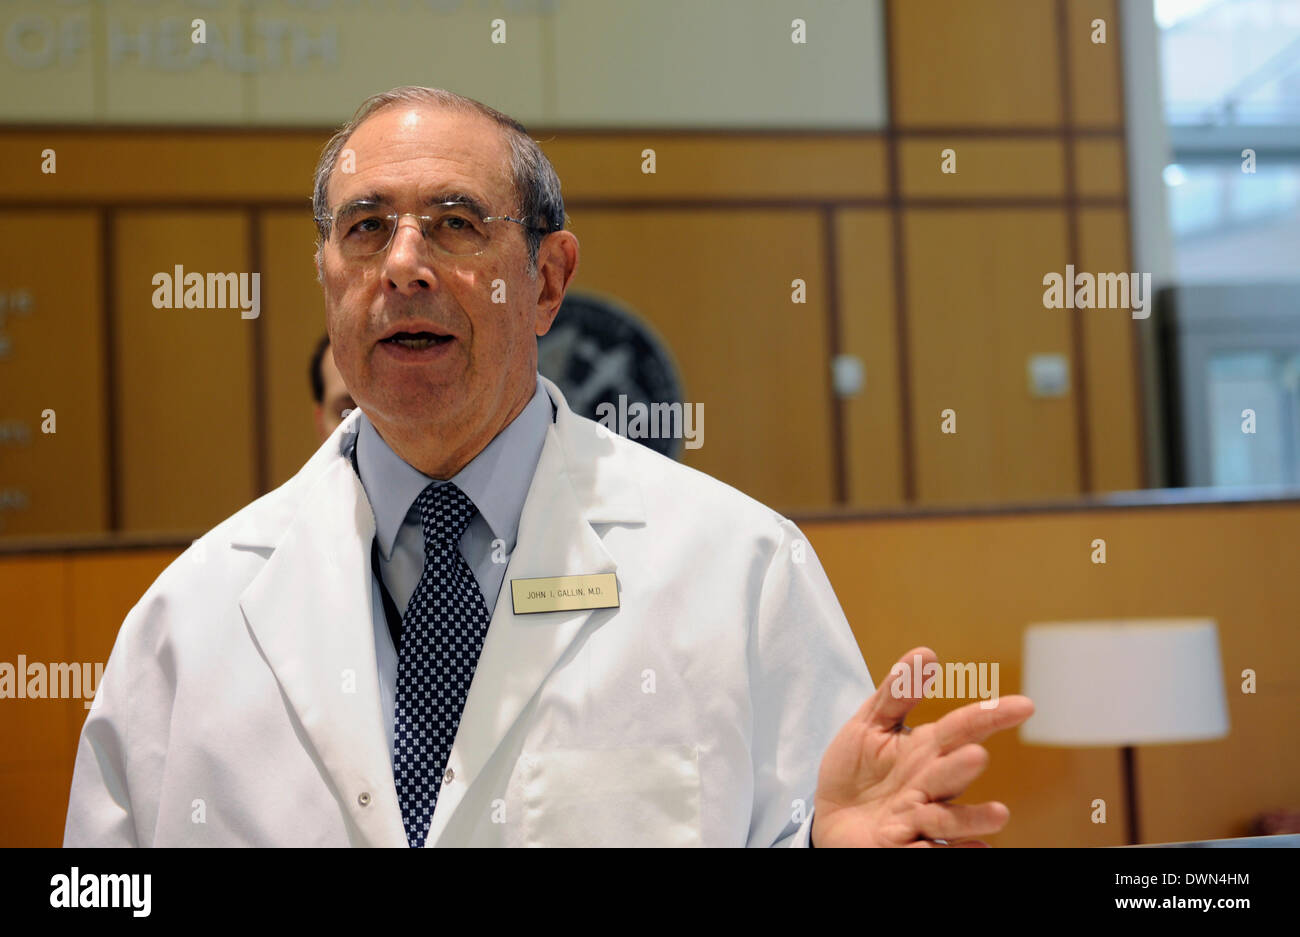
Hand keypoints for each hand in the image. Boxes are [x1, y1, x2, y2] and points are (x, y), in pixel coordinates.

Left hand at [810, 646, 1033, 846]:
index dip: (992, 716)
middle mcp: (930, 785)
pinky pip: (929, 853)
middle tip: (975, 755)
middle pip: (953, 773)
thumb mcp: (869, 724)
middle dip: (963, 765)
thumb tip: (926, 652)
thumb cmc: (856, 769)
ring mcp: (919, 819)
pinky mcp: (903, 848)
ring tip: (998, 815)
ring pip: (949, 820)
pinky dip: (950, 853)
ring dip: (970, 818)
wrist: (829, 817)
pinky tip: (979, 851)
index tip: (1026, 705)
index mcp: (926, 750)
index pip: (963, 728)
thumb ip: (897, 692)